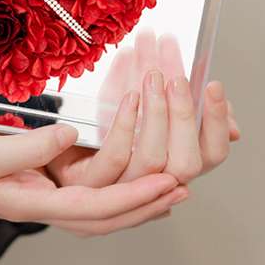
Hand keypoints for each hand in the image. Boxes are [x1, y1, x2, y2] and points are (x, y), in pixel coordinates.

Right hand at [0, 113, 188, 237]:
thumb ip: (26, 149)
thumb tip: (71, 137)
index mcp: (23, 201)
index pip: (91, 207)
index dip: (133, 197)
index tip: (170, 184)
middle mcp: (32, 196)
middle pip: (99, 214)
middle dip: (142, 202)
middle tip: (182, 185)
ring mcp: (28, 182)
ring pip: (91, 197)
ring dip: (128, 185)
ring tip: (161, 174)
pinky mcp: (24, 164)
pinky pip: (74, 174)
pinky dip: (104, 168)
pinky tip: (116, 155)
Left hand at [45, 67, 239, 189]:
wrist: (46, 141)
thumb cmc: (94, 123)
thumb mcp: (137, 103)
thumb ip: (170, 95)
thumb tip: (210, 89)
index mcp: (170, 165)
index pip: (211, 153)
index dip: (217, 120)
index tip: (213, 84)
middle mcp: (152, 184)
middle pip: (187, 162)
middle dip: (185, 115)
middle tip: (177, 77)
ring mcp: (120, 187)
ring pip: (151, 161)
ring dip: (157, 115)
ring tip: (153, 77)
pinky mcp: (89, 182)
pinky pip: (114, 157)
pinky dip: (125, 125)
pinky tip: (129, 97)